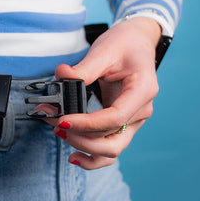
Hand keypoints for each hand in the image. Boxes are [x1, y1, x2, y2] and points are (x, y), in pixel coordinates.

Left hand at [41, 17, 161, 169]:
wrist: (137, 44)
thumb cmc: (124, 44)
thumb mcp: (105, 50)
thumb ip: (83, 68)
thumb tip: (61, 76)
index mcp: (142, 90)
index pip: (115, 117)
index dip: (87, 124)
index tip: (62, 120)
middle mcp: (141, 111)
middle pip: (113, 142)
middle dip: (82, 140)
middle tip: (57, 126)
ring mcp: (133, 121)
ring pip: (111, 151)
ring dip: (84, 148)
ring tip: (60, 133)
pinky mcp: (123, 125)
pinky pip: (108, 149)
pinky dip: (91, 156)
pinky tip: (73, 156)